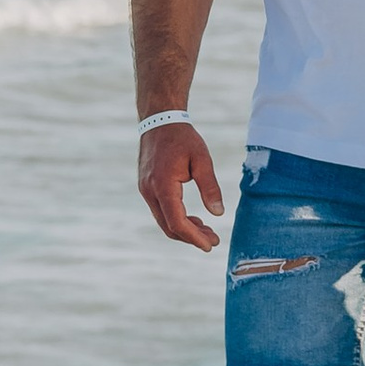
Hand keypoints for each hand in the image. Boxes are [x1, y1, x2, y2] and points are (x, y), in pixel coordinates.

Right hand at [138, 122, 223, 251]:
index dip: (194, 237)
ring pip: (163, 221)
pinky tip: (194, 219)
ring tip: (208, 231)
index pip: (177, 222)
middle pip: (169, 226)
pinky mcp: (147, 187)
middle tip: (214, 240)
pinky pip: (161, 211)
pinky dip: (176, 218)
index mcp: (162, 186)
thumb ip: (210, 187)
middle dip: (191, 237)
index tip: (210, 245)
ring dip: (184, 229)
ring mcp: (145, 190)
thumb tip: (218, 213)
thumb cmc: (183, 138)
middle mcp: (149, 191)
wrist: (160, 120)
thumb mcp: (202, 159)